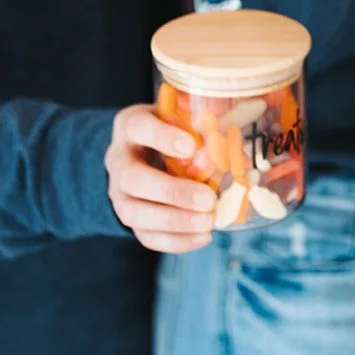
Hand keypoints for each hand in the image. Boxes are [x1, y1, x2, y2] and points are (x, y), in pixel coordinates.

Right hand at [105, 104, 217, 252]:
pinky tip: (203, 236)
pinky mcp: (130, 219)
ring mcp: (119, 193)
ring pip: (134, 213)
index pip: (138, 127)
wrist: (143, 152)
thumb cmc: (170, 129)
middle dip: (172, 192)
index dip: (162, 137)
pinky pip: (146, 235)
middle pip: (133, 179)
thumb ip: (201, 119)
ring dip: (174, 220)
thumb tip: (236, 129)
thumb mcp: (180, 113)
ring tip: (207, 222)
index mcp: (130, 126)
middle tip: (207, 199)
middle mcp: (119, 160)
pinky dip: (175, 240)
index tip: (191, 146)